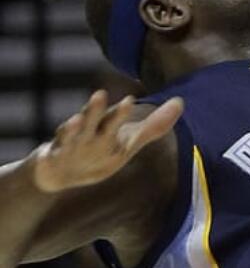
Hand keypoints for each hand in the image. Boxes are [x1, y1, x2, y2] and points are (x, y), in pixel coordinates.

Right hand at [32, 91, 182, 194]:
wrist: (59, 174)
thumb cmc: (100, 152)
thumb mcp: (128, 143)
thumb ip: (154, 126)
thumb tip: (181, 101)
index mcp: (106, 128)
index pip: (114, 118)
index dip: (121, 112)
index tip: (130, 99)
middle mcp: (89, 132)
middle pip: (94, 120)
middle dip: (96, 110)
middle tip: (99, 93)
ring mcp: (72, 144)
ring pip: (73, 133)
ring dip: (73, 128)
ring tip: (76, 118)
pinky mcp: (55, 157)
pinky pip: (55, 152)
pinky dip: (54, 151)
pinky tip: (51, 149)